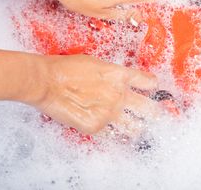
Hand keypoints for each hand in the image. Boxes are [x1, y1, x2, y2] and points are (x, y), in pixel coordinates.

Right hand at [30, 54, 157, 133]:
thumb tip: (117, 82)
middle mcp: (119, 94)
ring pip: (135, 128)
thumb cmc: (65, 69)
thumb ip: (111, 75)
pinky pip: (112, 136)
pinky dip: (112, 134)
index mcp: (119, 75)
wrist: (46, 81)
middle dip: (153, 113)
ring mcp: (109, 113)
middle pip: (150, 109)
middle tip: (153, 116)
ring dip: (136, 128)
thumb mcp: (95, 63)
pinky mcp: (96, 127)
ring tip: (135, 129)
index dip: (153, 87)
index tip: (153, 89)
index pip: (148, 82)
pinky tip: (111, 131)